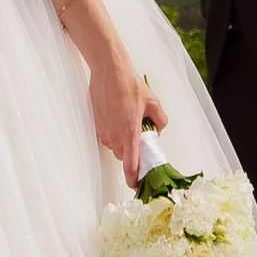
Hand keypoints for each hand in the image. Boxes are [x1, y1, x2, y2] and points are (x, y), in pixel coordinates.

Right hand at [92, 56, 170, 183]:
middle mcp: (114, 135)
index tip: (136, 185)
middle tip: (139, 138)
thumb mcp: (153, 102)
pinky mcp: (96, 125)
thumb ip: (160, 120)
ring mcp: (103, 131)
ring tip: (128, 122)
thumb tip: (157, 131)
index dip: (133, 178)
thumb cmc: (130, 85)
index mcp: (130, 132)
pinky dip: (113, 133)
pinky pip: (106, 136)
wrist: (109, 71)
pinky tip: (118, 116)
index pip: (130, 164)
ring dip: (122, 141)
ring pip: (114, 146)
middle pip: (123, 156)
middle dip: (131, 152)